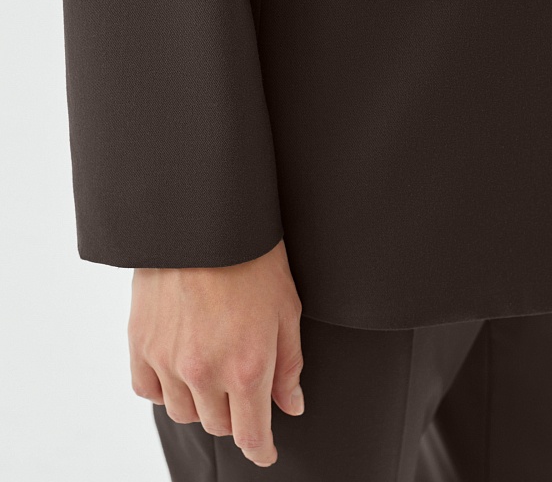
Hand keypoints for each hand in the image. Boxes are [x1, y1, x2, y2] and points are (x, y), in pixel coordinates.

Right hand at [128, 239, 303, 466]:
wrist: (204, 221)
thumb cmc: (252, 258)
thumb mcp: (286, 310)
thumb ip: (288, 365)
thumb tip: (290, 406)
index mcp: (247, 367)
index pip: (251, 434)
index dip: (261, 449)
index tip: (265, 451)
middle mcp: (205, 372)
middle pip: (219, 425)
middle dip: (237, 416)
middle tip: (244, 391)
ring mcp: (168, 359)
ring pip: (184, 411)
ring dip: (202, 403)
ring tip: (213, 374)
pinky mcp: (140, 342)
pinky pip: (147, 390)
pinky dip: (164, 388)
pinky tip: (179, 369)